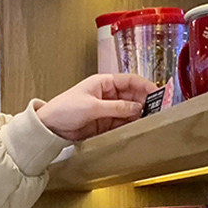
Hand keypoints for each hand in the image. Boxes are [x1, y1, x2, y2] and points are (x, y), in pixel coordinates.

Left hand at [36, 73, 156, 141]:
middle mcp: (106, 94)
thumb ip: (117, 108)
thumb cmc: (64, 109)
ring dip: (138, 115)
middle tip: (158, 110)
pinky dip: (129, 124)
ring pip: (128, 110)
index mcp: (103, 83)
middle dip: (145, 102)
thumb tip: (138, 108)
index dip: (145, 86)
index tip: (158, 93)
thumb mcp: (92, 107)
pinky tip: (136, 127)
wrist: (49, 127)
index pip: (130, 80)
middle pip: (132, 96)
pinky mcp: (103, 122)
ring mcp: (106, 109)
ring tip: (149, 120)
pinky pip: (121, 122)